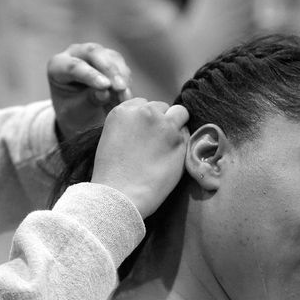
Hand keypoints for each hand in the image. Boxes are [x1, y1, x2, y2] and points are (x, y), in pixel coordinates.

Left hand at [48, 43, 131, 141]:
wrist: (81, 113)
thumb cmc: (73, 113)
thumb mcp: (76, 112)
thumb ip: (88, 101)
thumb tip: (104, 92)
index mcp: (57, 66)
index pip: (73, 66)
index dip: (90, 75)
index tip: (105, 86)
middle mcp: (75, 54)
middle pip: (94, 53)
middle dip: (109, 70)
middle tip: (121, 88)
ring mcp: (94, 54)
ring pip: (111, 57)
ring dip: (121, 77)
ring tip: (125, 98)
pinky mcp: (110, 59)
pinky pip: (121, 66)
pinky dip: (126, 81)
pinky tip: (126, 96)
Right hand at [91, 99, 188, 217]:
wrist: (120, 195)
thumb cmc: (112, 174)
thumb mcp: (111, 138)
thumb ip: (129, 125)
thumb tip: (146, 125)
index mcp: (123, 111)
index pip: (143, 104)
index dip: (146, 119)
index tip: (144, 134)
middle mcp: (145, 112)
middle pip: (162, 107)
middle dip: (161, 120)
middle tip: (156, 143)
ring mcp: (165, 125)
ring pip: (180, 114)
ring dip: (176, 126)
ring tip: (167, 148)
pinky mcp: (181, 141)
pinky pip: (188, 135)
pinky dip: (183, 144)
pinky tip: (171, 159)